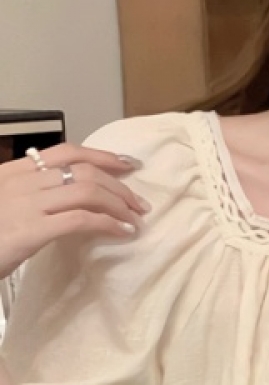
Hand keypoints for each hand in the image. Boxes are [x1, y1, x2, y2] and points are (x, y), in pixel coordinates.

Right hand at [0, 144, 149, 280]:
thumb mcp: (6, 204)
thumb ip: (33, 195)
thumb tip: (69, 195)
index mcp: (14, 171)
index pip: (66, 153)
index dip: (102, 156)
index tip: (128, 164)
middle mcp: (21, 182)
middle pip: (84, 172)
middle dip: (120, 186)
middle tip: (140, 203)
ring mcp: (26, 204)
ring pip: (88, 191)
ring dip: (120, 204)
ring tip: (135, 219)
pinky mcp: (32, 230)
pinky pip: (81, 219)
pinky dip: (109, 224)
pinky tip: (123, 232)